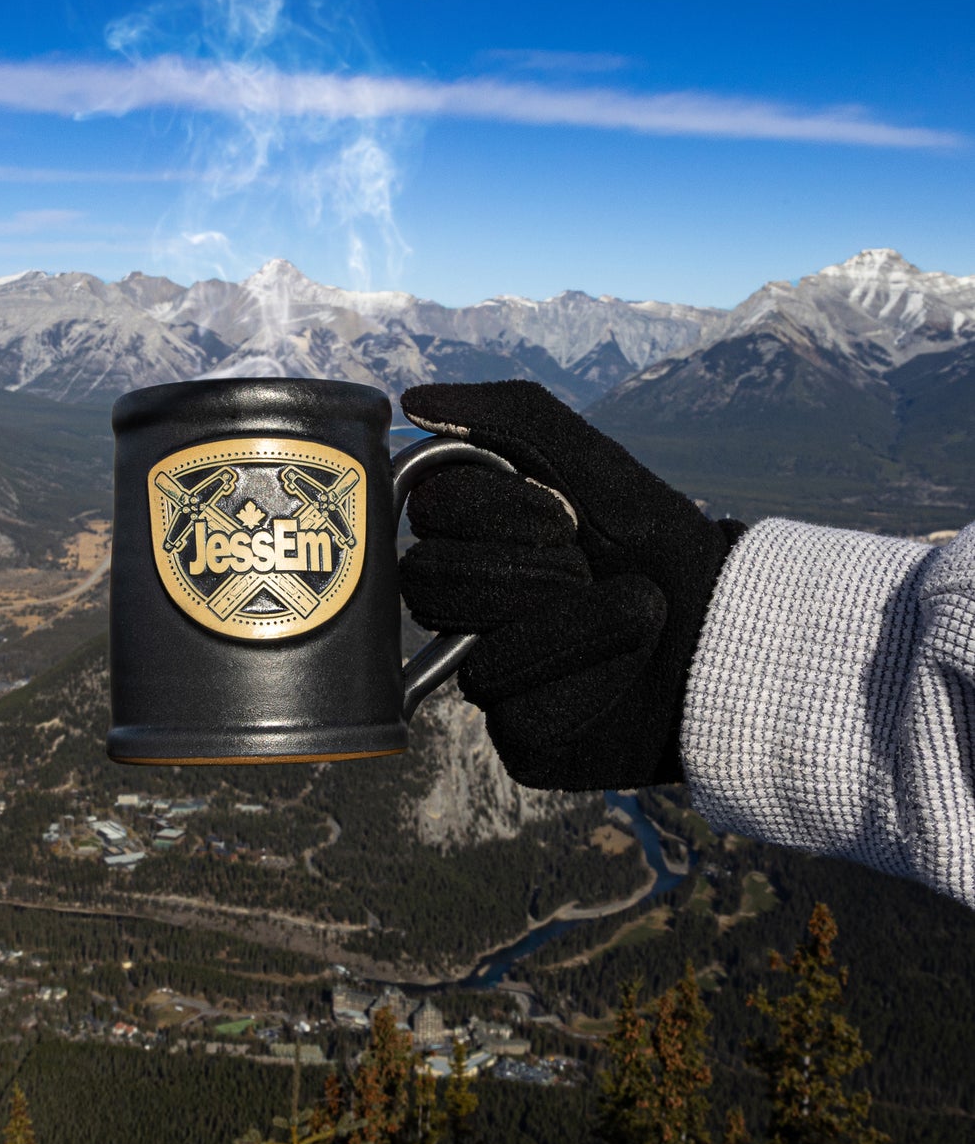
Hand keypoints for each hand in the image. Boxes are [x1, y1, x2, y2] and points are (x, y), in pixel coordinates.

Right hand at [398, 381, 743, 789]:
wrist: (730, 629)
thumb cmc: (656, 541)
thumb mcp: (592, 463)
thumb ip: (507, 417)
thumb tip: (413, 401)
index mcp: (469, 542)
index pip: (426, 515)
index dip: (496, 511)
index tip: (562, 517)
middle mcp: (463, 612)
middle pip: (431, 586)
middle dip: (530, 571)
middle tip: (587, 568)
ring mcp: (487, 678)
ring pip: (477, 661)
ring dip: (572, 627)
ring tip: (624, 619)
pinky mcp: (520, 742)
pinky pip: (520, 716)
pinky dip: (587, 683)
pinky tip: (618, 678)